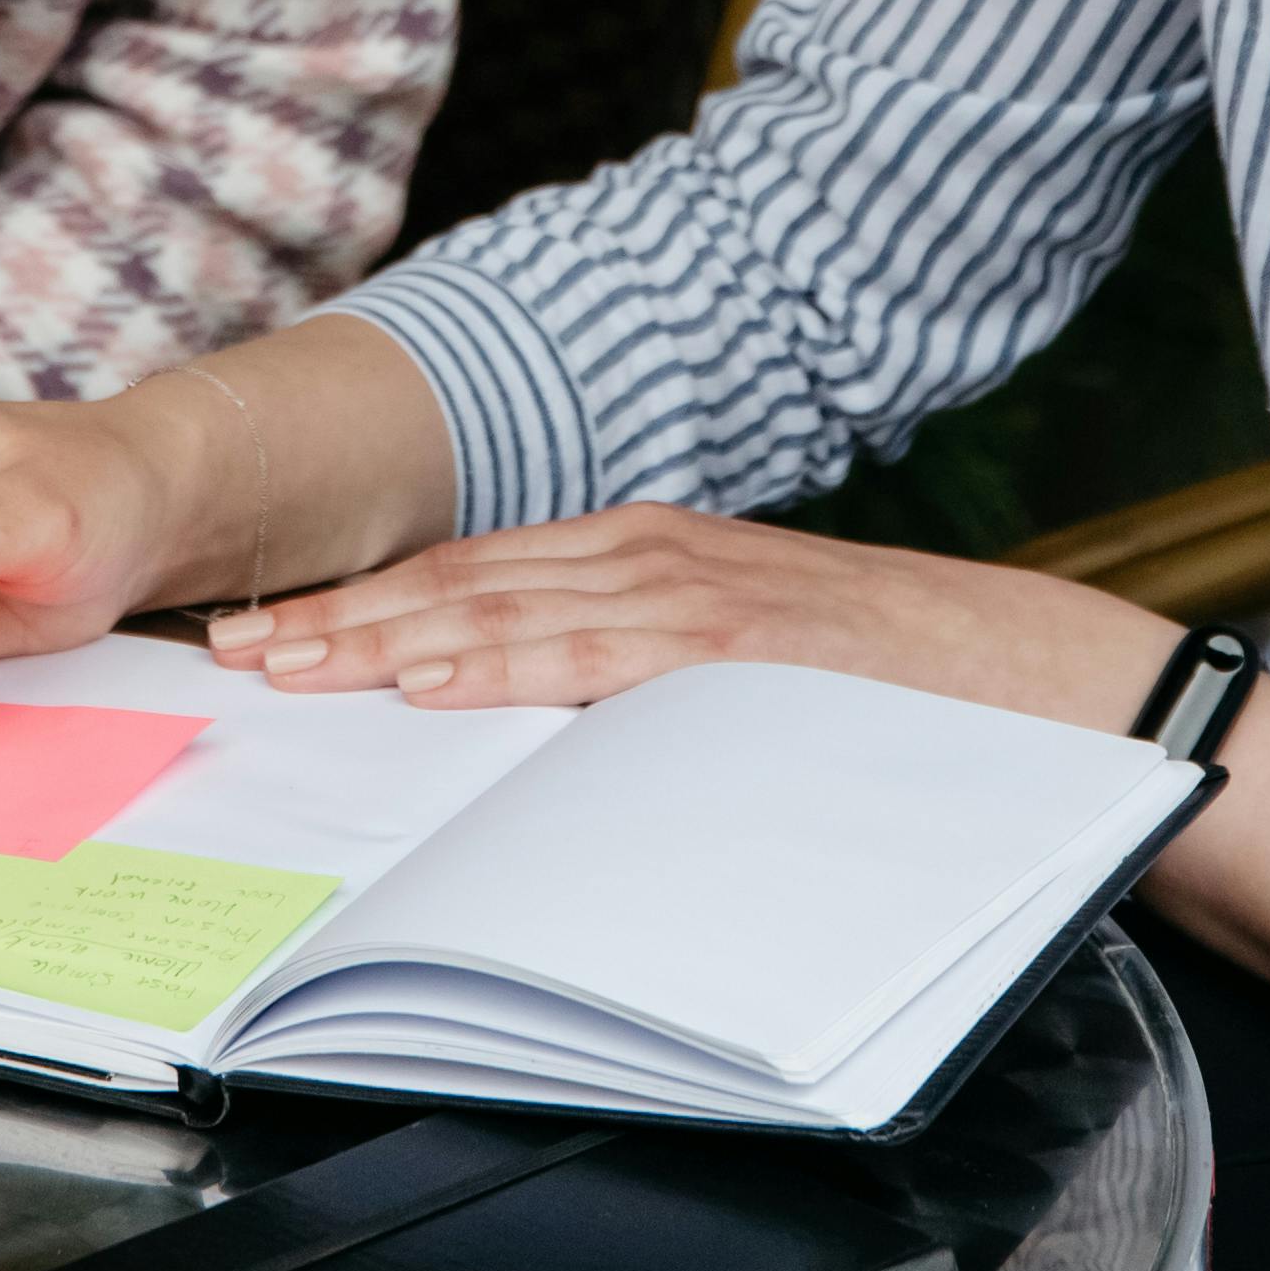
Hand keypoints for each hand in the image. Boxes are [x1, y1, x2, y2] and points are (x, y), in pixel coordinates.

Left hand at [201, 504, 1175, 728]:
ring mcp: (696, 590)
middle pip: (463, 581)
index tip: (270, 630)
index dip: (364, 601)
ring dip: (387, 636)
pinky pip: (599, 653)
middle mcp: (655, 552)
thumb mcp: (738, 658)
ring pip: (507, 607)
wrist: (1036, 670)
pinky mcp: (740, 641)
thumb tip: (533, 718)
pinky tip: (433, 682)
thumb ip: (641, 668)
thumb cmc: (887, 680)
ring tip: (292, 665)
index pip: (474, 573)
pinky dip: (508, 662)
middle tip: (233, 649)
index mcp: (648, 552)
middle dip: (339, 616)